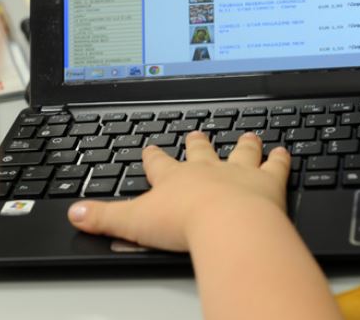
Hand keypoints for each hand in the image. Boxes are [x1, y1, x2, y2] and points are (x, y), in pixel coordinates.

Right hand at [68, 131, 291, 251]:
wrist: (227, 225)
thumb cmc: (184, 223)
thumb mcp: (133, 223)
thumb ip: (104, 218)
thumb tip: (74, 215)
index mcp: (175, 178)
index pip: (159, 163)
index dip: (153, 156)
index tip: (150, 148)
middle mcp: (207, 169)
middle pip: (200, 151)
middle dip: (197, 142)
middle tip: (196, 134)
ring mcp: (238, 173)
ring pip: (240, 152)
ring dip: (243, 144)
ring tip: (247, 135)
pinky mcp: (267, 183)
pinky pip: (275, 165)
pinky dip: (281, 158)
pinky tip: (285, 151)